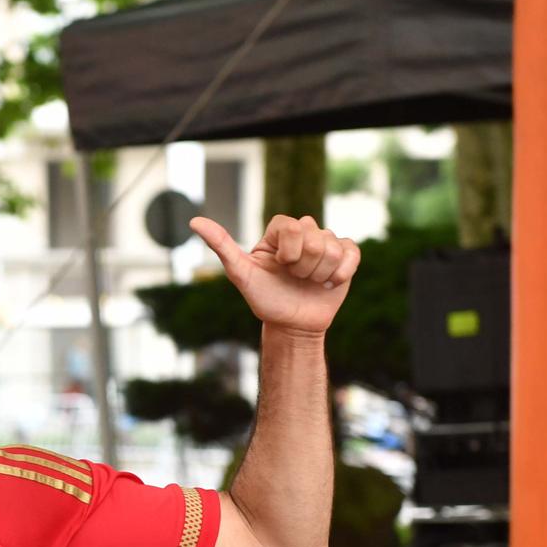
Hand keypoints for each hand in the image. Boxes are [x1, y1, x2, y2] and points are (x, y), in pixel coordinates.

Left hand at [190, 214, 357, 337]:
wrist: (293, 325)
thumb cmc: (266, 300)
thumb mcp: (242, 274)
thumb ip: (221, 246)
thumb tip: (194, 221)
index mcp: (280, 231)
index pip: (292, 226)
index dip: (289, 252)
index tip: (281, 267)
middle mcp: (304, 232)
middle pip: (314, 237)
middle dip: (304, 266)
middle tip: (295, 278)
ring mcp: (326, 243)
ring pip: (332, 247)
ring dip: (320, 273)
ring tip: (309, 283)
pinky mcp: (346, 255)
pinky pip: (352, 252)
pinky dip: (341, 272)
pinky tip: (329, 283)